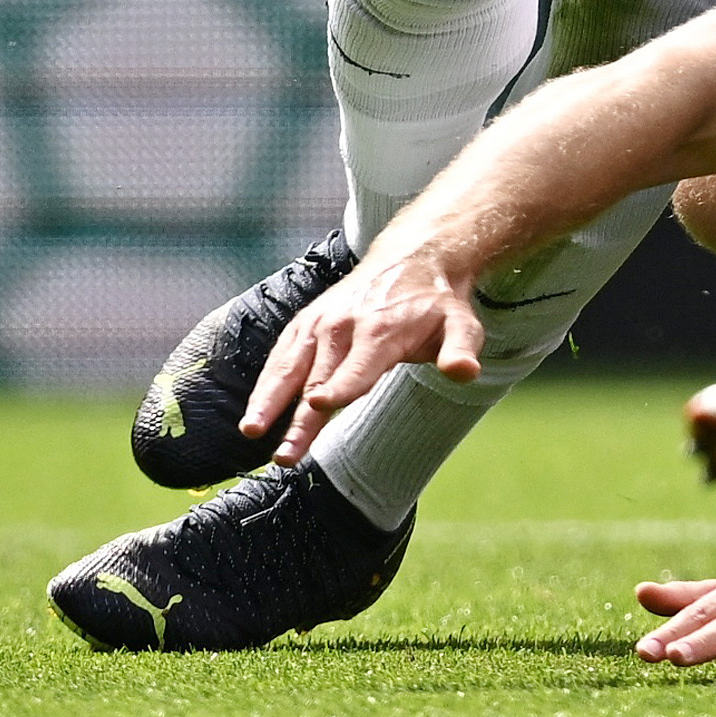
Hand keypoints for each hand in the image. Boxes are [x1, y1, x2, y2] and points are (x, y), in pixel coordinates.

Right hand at [242, 249, 483, 464]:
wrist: (411, 259)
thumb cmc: (438, 305)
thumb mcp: (463, 324)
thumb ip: (462, 350)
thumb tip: (464, 371)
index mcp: (381, 330)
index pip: (360, 366)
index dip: (341, 386)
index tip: (321, 405)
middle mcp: (343, 325)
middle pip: (318, 378)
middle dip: (300, 419)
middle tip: (285, 456)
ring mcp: (319, 322)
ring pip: (289, 366)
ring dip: (268, 400)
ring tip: (250, 431)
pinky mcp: (305, 323)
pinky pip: (280, 356)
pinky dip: (266, 382)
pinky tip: (255, 412)